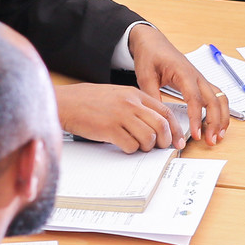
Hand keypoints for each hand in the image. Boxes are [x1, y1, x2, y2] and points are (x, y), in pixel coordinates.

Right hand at [57, 82, 177, 152]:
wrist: (66, 103)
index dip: (175, 128)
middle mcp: (130, 104)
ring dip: (147, 147)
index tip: (178, 140)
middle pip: (161, 125)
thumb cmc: (88, 100)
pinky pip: (130, 145)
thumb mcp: (117, 95)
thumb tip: (155, 124)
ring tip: (138, 146)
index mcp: (134, 94)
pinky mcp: (109, 129)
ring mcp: (120, 116)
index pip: (165, 111)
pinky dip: (130, 150)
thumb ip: (136, 105)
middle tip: (161, 147)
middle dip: (165, 141)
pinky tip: (123, 146)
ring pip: (148, 137)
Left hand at [128, 24, 228, 145]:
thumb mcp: (145, 75)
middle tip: (210, 140)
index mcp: (184, 73)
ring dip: (222, 118)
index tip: (195, 134)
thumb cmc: (150, 56)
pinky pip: (217, 97)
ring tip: (217, 136)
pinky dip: (220, 112)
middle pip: (214, 100)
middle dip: (215, 122)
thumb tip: (159, 118)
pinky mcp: (201, 83)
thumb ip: (153, 96)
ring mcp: (201, 79)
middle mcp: (197, 76)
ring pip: (221, 99)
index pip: (195, 99)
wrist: (153, 42)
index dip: (196, 118)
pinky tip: (217, 125)